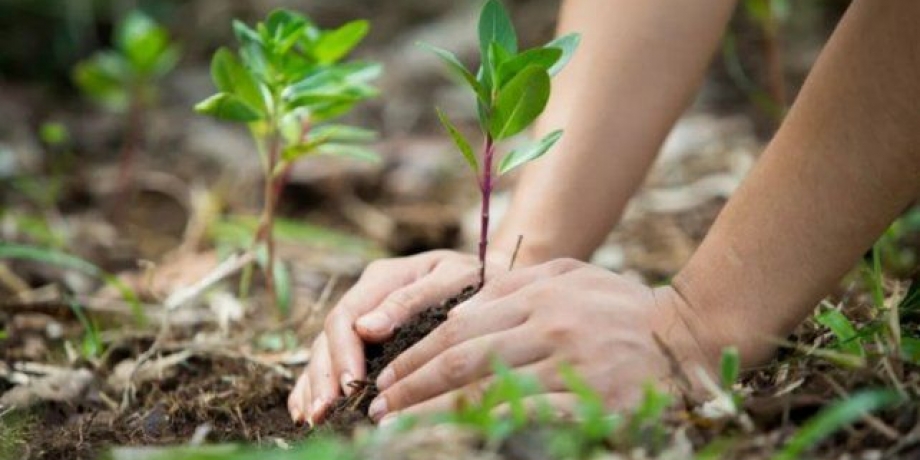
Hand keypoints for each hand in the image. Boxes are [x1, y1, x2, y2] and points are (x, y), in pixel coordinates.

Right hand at [288, 249, 508, 424]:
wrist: (492, 280)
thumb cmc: (476, 280)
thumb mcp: (452, 280)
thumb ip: (411, 300)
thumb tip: (367, 329)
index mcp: (382, 278)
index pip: (347, 316)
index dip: (343, 353)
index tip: (351, 385)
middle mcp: (365, 297)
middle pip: (329, 337)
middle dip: (324, 376)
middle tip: (324, 412)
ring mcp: (363, 318)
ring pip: (324, 351)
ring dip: (315, 385)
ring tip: (312, 418)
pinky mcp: (365, 338)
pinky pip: (331, 361)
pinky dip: (314, 384)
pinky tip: (306, 411)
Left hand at [365, 258, 733, 422]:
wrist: (691, 333)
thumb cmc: (623, 305)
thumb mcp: (570, 275)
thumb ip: (515, 287)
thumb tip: (457, 312)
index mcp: (538, 293)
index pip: (459, 327)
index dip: (416, 356)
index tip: (386, 378)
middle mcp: (549, 324)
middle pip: (462, 359)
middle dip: (411, 387)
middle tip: (378, 409)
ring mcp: (571, 362)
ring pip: (486, 391)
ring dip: (434, 414)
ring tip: (399, 429)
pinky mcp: (592, 399)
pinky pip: (528, 418)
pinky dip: (486, 429)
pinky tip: (460, 440)